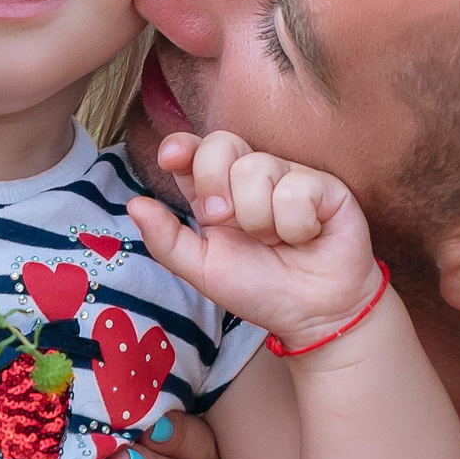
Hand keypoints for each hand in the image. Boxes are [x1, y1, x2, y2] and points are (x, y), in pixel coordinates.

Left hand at [128, 130, 385, 353]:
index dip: (182, 146)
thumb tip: (134, 204)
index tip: (171, 157)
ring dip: (261, 221)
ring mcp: (288, 176)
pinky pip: (297, 188)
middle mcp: (251, 176)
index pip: (194, 150)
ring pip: (257, 168)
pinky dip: (297, 225)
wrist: (313, 314)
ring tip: (277, 241)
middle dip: (216, 185)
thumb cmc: (260, 289)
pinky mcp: (325, 186)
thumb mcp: (203, 271)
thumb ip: (167, 240)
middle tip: (229, 223)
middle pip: (220, 144)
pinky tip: (306, 237)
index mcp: (217, 190)